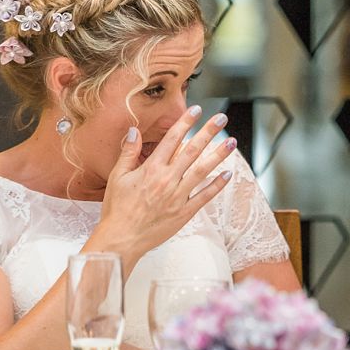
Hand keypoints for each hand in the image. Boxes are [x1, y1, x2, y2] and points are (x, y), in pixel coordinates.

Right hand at [95, 107, 236, 264]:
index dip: (185, 123)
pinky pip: (205, 196)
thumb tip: (134, 131)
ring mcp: (178, 196)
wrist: (121, 239)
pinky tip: (228, 174)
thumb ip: (128, 153)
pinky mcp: (184, 212)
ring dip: (219, 155)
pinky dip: (217, 185)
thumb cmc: (117, 209)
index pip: (172, 140)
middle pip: (192, 150)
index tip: (196, 110)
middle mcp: (167, 180)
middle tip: (222, 117)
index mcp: (151, 169)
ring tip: (232, 141)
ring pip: (202, 170)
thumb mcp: (118, 177)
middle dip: (208, 132)